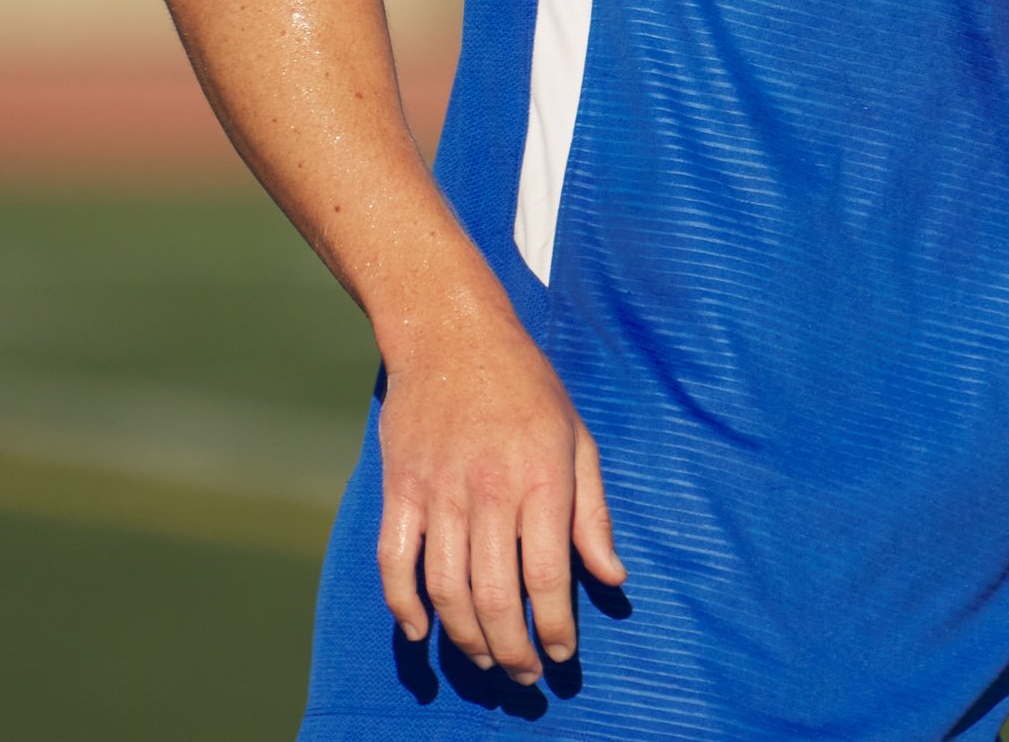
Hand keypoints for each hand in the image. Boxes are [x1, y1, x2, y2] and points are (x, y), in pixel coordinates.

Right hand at [375, 294, 627, 684]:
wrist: (451, 333)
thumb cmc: (527, 386)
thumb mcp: (577, 437)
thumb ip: (593, 512)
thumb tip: (613, 577)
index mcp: (542, 476)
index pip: (548, 575)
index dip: (555, 628)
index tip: (560, 655)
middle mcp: (489, 488)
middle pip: (494, 595)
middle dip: (511, 649)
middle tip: (523, 675)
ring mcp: (438, 489)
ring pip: (445, 588)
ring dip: (465, 637)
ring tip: (486, 658)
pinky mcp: (400, 487)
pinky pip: (395, 562)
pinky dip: (404, 605)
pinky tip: (423, 632)